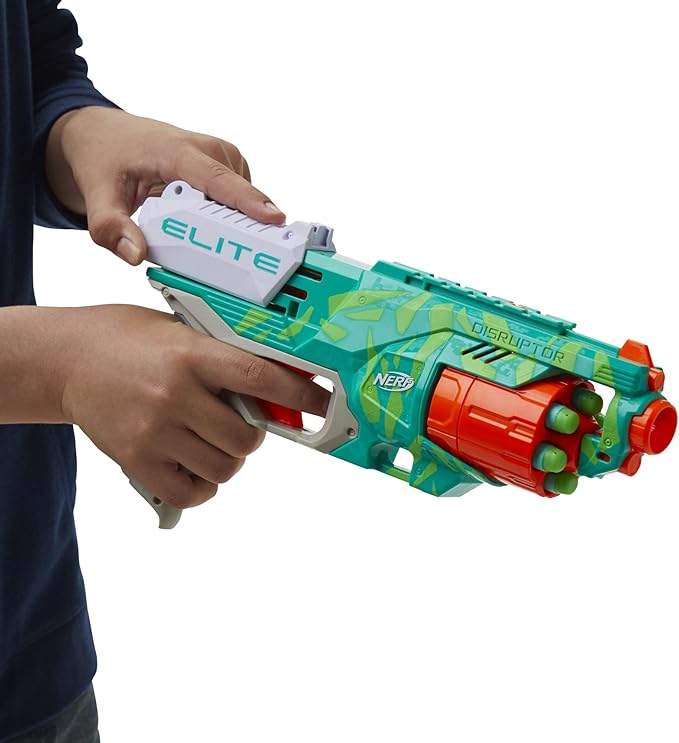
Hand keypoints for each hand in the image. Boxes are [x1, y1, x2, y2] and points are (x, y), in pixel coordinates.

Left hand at [45, 107, 284, 264]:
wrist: (104, 133)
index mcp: (177, 152)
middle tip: (242, 262)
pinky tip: (208, 224)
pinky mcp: (225, 164)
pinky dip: (230, 216)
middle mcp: (206, 148)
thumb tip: (135, 255)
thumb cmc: (105, 157)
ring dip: (232, 225)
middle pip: (238, 196)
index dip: (249, 201)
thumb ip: (111, 229)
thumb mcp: (97, 195)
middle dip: (244, 230)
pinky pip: (238, 198)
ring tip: (209, 241)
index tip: (275, 220)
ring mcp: (220, 154)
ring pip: (241, 200)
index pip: (220, 180)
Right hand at [60, 305, 328, 508]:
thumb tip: (275, 390)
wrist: (67, 359)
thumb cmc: (130, 340)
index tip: (322, 404)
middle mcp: (175, 394)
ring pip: (224, 468)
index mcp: (191, 354)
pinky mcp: (136, 460)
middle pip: (247, 438)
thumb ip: (222, 360)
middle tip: (239, 424)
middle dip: (253, 435)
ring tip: (212, 443)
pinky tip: (194, 465)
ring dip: (229, 460)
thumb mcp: (180, 333)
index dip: (300, 394)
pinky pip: (192, 491)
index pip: (261, 378)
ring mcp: (154, 431)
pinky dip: (203, 484)